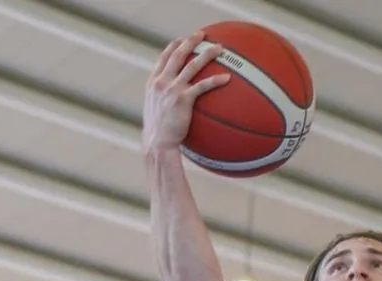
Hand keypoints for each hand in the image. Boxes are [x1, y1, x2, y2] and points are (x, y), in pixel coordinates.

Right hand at [142, 34, 229, 153]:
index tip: (182, 39)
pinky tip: (228, 78)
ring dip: (207, 54)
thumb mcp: (155, 112)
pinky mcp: (183, 99)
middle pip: (177, 55)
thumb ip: (164, 100)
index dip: (174, 46)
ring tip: (220, 48)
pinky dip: (216, 80)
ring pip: (192, 65)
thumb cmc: (159, 133)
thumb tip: (176, 101)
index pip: (163, 58)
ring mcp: (172, 89)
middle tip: (201, 35)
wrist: (157, 143)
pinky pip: (203, 85)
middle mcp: (161, 82)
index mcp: (153, 82)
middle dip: (190, 42)